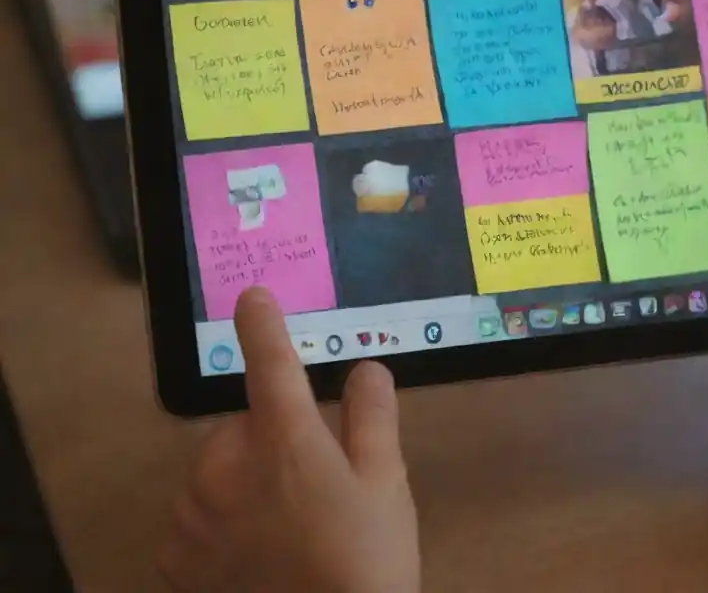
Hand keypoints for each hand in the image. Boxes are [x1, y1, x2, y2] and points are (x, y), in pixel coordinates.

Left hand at [160, 287, 419, 592]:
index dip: (263, 325)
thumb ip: (373, 419)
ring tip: (286, 524)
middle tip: (315, 480)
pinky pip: (195, 517)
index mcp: (285, 438)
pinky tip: (254, 552)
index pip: (270, 364)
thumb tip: (367, 369)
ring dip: (241, 480)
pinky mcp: (175, 554)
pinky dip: (218, 523)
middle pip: (244, 427)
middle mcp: (227, 464)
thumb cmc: (365, 557)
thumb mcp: (386, 484)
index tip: (252, 297)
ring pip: (216, 471)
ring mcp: (194, 511)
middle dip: (271, 439)